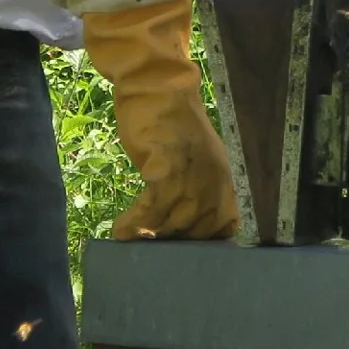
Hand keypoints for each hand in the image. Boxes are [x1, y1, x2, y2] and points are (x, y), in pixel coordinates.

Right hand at [83, 0, 239, 239]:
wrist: (159, 89)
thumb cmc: (173, 129)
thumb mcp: (198, 163)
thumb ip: (198, 194)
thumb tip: (183, 232)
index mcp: (228, 179)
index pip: (227, 227)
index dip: (206, 247)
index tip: (185, 259)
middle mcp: (217, 180)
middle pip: (199, 232)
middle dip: (173, 245)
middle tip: (149, 253)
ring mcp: (194, 175)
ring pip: (175, 224)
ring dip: (150, 237)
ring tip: (132, 242)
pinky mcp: (167, 168)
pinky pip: (152, 209)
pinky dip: (134, 223)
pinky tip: (121, 230)